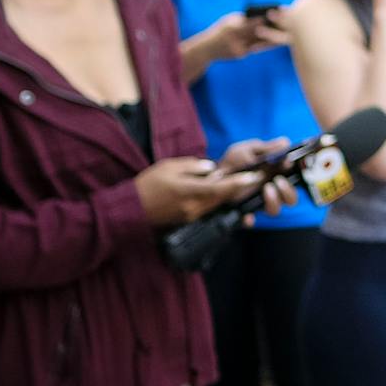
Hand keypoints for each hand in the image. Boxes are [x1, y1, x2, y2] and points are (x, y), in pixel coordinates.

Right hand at [133, 157, 267, 226]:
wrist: (130, 209)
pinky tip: (220, 192)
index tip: (254, 176)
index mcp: (189, 191)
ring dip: (228, 194)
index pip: (220, 187)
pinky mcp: (189, 220)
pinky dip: (216, 200)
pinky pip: (209, 209)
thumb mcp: (169, 167)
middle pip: (223, 197)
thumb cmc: (148, 184)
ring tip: (239, 182)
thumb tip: (212, 169)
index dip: (239, 182)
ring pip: (217, 204)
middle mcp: (194, 207)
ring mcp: (192, 215)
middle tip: (254, 177)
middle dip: (239, 187)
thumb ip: (193, 166)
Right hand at [197, 11, 290, 63]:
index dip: (264, 20)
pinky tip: (275, 42)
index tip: (276, 16)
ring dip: (271, 38)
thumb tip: (262, 17)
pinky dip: (264, 44)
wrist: (205, 49)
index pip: (250, 23)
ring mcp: (237, 47)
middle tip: (285, 25)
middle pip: (256, 33)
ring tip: (283, 34)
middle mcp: (234, 38)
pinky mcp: (239, 55)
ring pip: (258, 42)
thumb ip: (243, 20)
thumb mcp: (228, 21)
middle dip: (270, 29)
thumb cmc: (220, 31)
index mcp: (231, 27)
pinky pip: (254, 48)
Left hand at [218, 138, 300, 216]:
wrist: (209, 175)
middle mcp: (270, 191)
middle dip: (288, 191)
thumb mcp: (246, 150)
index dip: (298, 175)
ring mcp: (258, 202)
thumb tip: (285, 143)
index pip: (295, 180)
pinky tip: (247, 214)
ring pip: (275, 210)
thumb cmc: (232, 163)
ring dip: (274, 201)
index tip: (289, 164)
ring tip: (265, 188)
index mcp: (274, 175)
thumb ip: (265, 148)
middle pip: (291, 199)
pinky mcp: (244, 212)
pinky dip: (250, 219)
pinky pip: (251, 221)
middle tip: (278, 180)